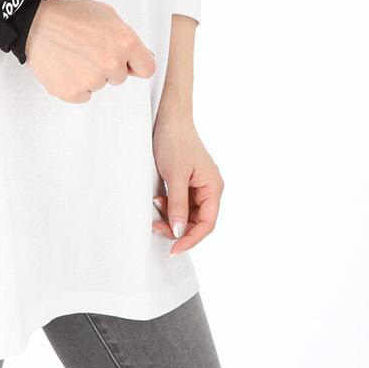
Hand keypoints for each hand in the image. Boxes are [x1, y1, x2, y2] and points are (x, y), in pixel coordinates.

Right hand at [25, 0, 155, 102]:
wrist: (35, 17)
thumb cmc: (69, 12)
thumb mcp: (108, 15)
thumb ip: (128, 39)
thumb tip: (141, 57)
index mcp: (125, 42)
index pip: (146, 69)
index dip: (135, 64)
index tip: (126, 61)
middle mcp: (111, 62)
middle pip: (120, 77)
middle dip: (108, 66)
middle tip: (88, 49)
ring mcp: (90, 79)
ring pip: (99, 85)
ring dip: (89, 74)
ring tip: (73, 54)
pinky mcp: (71, 91)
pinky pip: (82, 95)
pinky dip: (74, 84)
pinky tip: (65, 65)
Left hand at [151, 112, 223, 255]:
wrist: (168, 118)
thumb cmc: (175, 142)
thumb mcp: (175, 175)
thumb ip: (178, 205)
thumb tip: (179, 231)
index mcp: (213, 188)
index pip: (207, 224)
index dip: (191, 239)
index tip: (173, 249)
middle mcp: (209, 189)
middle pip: (197, 221)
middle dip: (177, 228)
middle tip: (156, 227)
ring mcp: (198, 185)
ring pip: (187, 213)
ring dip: (171, 216)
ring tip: (155, 209)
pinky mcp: (186, 182)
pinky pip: (180, 203)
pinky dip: (169, 206)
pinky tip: (157, 200)